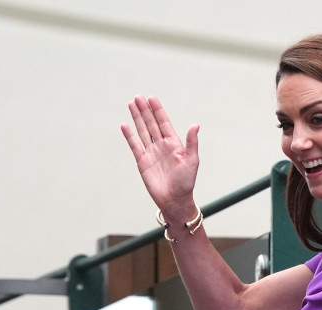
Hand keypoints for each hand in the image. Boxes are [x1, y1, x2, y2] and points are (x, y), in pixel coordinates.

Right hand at [120, 95, 199, 214]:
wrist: (174, 200)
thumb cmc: (186, 182)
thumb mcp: (192, 160)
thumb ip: (192, 142)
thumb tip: (195, 125)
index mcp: (174, 144)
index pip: (164, 123)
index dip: (158, 110)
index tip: (152, 98)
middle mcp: (161, 146)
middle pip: (151, 124)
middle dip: (145, 110)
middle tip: (138, 97)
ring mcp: (151, 153)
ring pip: (142, 131)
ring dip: (137, 118)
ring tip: (131, 104)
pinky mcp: (142, 162)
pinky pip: (134, 146)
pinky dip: (129, 136)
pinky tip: (125, 125)